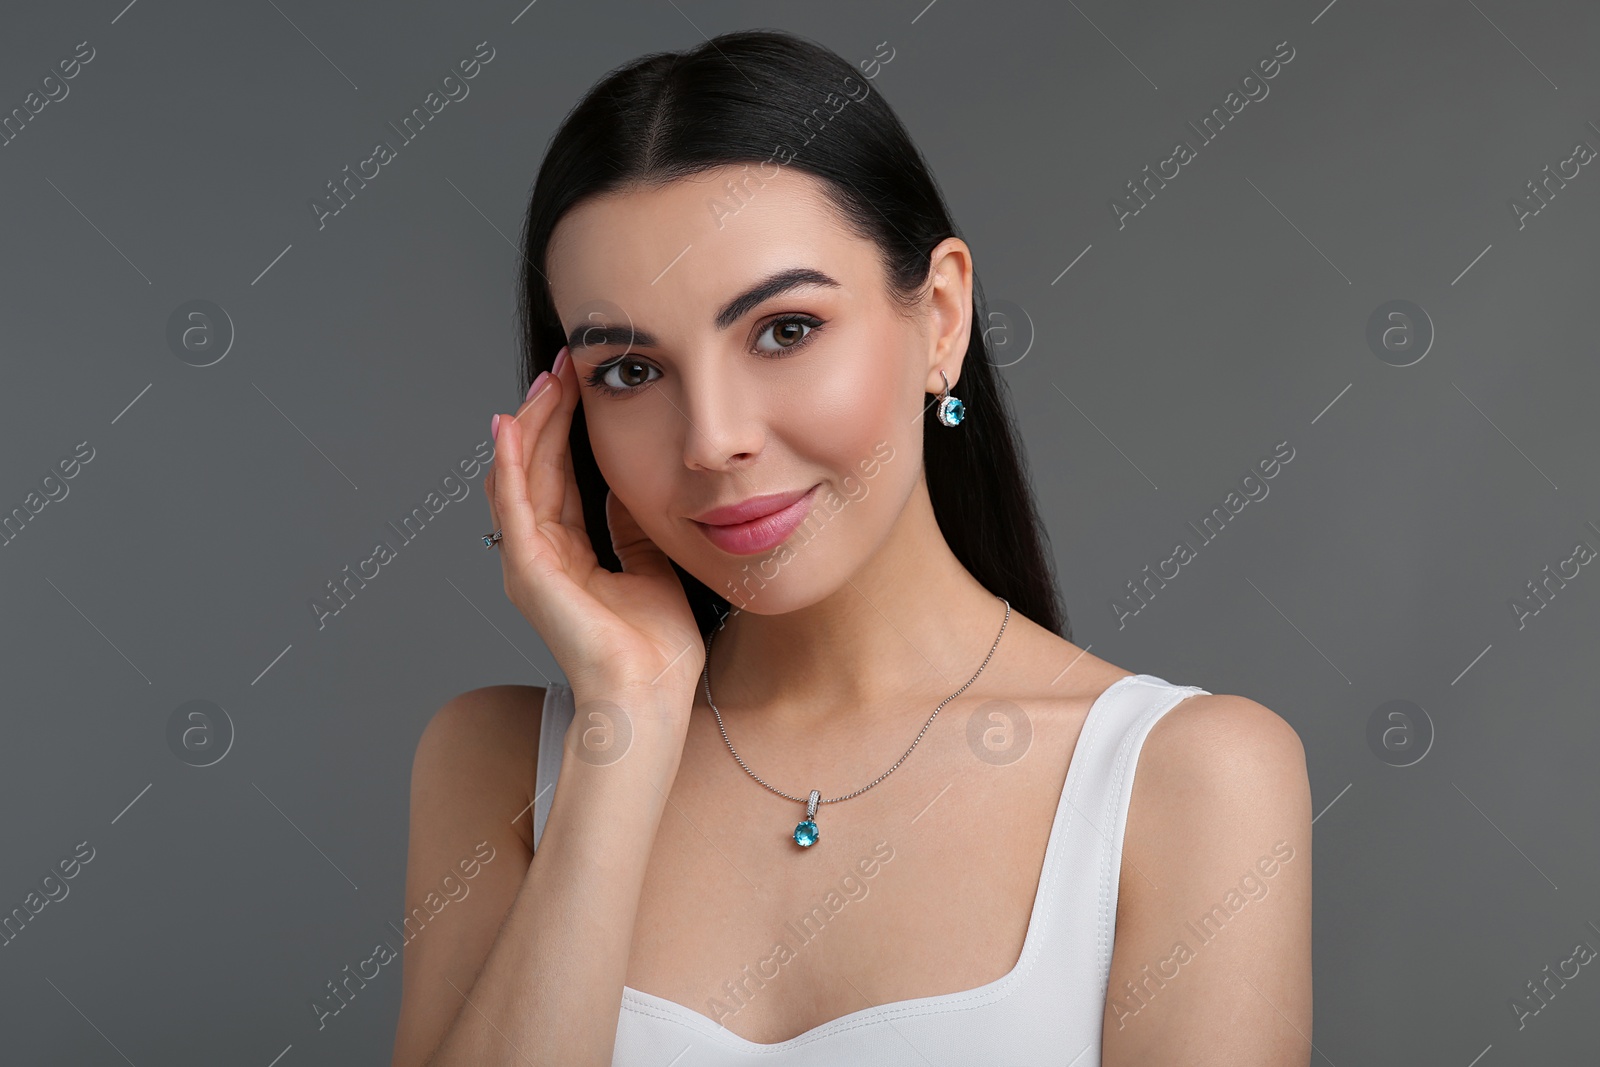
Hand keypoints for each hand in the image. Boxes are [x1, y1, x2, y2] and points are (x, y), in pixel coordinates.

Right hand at [483, 346, 702, 713]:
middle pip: (534, 468)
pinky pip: (513, 504)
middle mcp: (540, 556)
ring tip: (545, 379)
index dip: (566, 429)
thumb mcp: (651, 566)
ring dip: (530, 424)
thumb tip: (634, 485)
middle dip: (546, 413)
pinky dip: (508, 462)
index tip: (578, 384)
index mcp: (568, 556)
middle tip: (561, 365)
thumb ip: (633, 528)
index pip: (559, 477)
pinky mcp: (529, 570)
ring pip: (519, 476)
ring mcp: (529, 563)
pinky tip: (509, 424)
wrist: (650, 697)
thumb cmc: (655, 651)